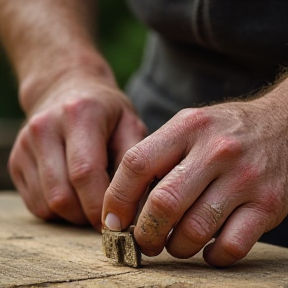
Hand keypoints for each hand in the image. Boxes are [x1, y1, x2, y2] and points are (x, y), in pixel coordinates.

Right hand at [9, 72, 146, 229]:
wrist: (68, 90)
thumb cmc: (106, 112)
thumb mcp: (130, 124)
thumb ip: (134, 161)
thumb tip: (135, 204)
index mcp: (78, 115)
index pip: (85, 173)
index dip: (100, 206)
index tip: (117, 220)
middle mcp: (44, 128)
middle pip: (62, 195)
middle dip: (87, 215)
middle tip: (105, 214)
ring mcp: (25, 145)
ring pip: (46, 204)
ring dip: (72, 214)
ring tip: (90, 200)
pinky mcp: (16, 160)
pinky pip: (35, 203)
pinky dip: (57, 209)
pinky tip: (74, 193)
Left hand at [102, 89, 287, 266]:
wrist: (281, 125)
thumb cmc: (223, 131)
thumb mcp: (188, 127)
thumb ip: (157, 156)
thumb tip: (125, 203)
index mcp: (188, 127)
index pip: (137, 164)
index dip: (117, 198)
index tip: (113, 221)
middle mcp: (216, 151)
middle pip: (163, 204)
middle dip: (145, 234)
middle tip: (143, 241)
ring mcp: (244, 178)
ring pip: (194, 231)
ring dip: (176, 247)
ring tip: (173, 243)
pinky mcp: (268, 204)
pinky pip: (231, 246)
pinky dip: (211, 256)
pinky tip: (206, 248)